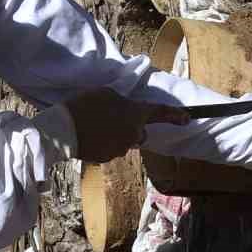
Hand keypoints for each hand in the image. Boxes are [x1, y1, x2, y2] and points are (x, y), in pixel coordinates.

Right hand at [64, 90, 189, 162]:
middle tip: (111, 117)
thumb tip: (124, 111)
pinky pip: (109, 149)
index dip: (175, 115)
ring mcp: (120, 149)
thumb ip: (122, 102)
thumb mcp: (106, 93)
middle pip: (139, 131)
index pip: (160, 113)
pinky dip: (103, 143)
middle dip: (131, 126)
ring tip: (94, 124)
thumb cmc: (86, 105)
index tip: (187, 118)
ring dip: (115, 134)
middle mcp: (133, 134)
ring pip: (123, 141)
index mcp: (136, 114)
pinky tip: (88, 135)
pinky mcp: (106, 159)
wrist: (63, 130)